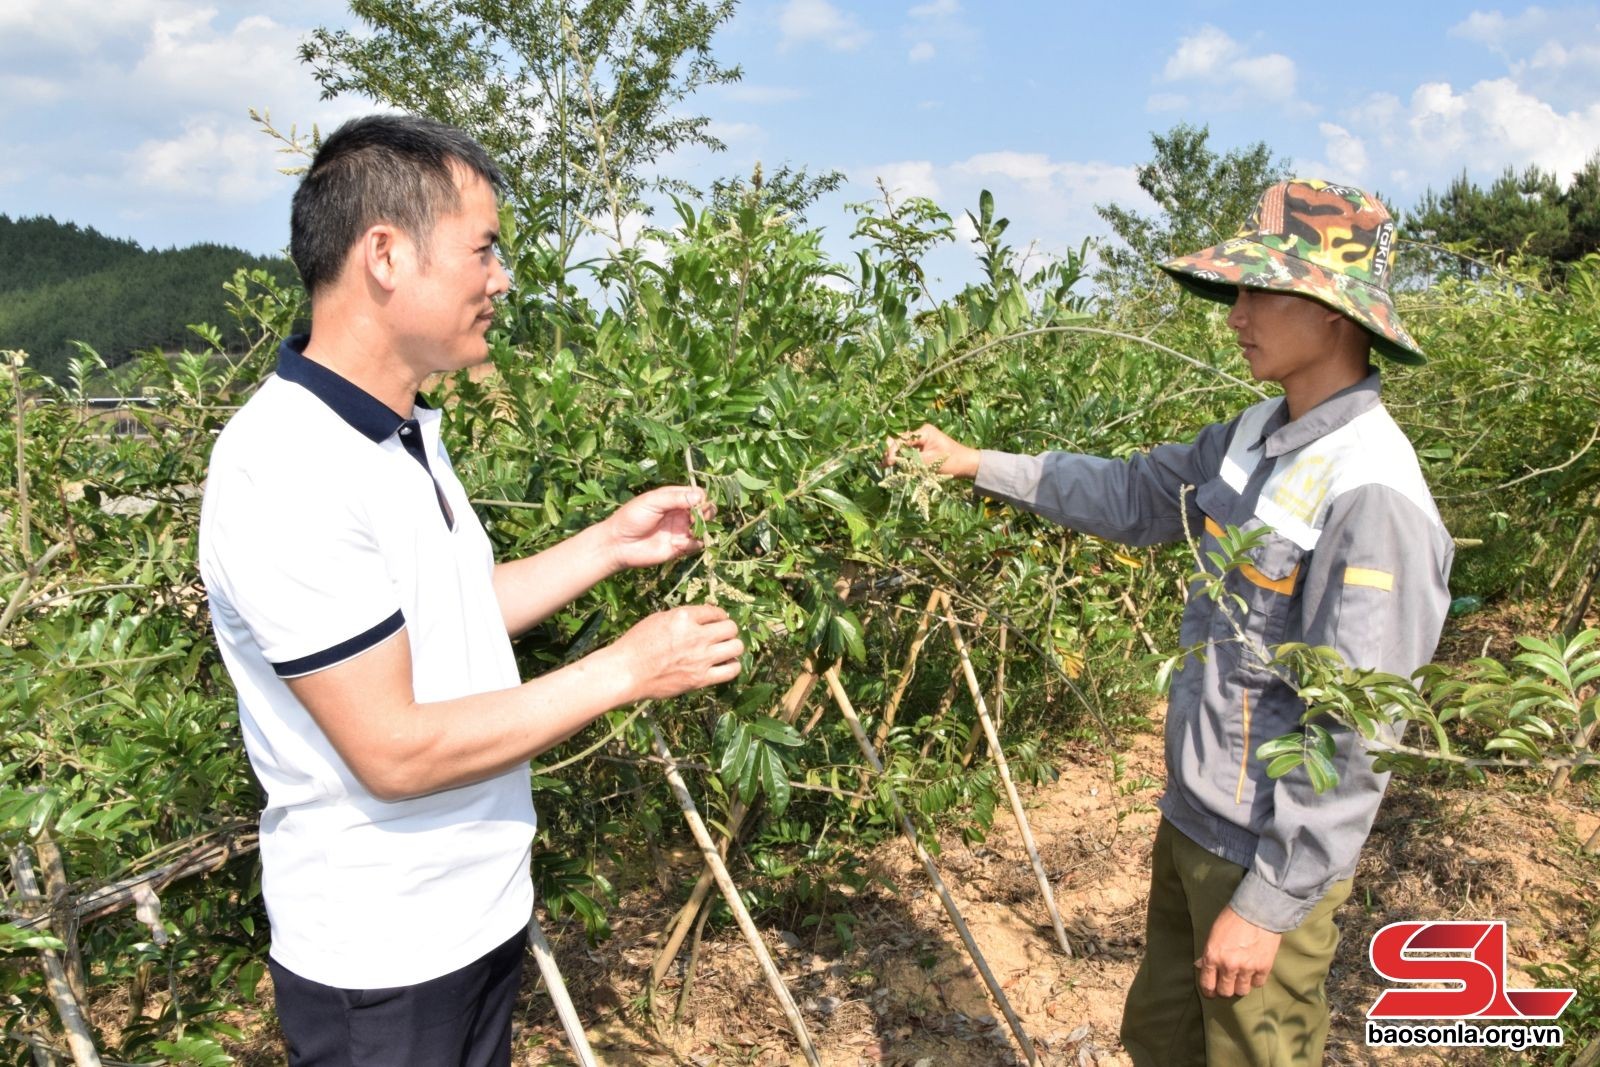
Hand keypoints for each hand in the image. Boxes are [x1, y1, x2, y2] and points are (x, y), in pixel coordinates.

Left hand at [603, 486, 715, 570]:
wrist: (619, 544)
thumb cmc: (631, 518)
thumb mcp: (652, 502)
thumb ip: (675, 498)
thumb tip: (700, 497)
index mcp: (674, 498)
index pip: (698, 494)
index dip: (702, 498)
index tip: (697, 504)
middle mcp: (680, 513)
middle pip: (706, 510)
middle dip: (707, 512)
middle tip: (695, 517)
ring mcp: (681, 530)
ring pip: (705, 527)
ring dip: (703, 528)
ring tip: (691, 529)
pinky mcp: (680, 547)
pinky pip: (697, 545)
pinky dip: (694, 543)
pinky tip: (680, 543)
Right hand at [609, 604, 743, 701]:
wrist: (627, 672)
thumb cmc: (637, 643)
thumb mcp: (658, 619)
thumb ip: (682, 617)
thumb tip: (700, 617)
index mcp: (684, 617)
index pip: (715, 611)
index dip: (719, 616)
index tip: (718, 620)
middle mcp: (697, 636)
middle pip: (731, 628)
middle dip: (729, 630)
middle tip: (723, 635)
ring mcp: (701, 658)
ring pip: (736, 647)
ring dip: (733, 647)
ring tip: (727, 650)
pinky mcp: (701, 679)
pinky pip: (731, 671)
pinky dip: (733, 666)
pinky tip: (726, 665)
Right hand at [883, 423, 979, 479]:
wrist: (968, 465)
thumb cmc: (952, 461)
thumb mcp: (931, 461)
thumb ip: (911, 460)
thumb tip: (892, 460)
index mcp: (924, 432)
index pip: (903, 439)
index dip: (893, 450)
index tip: (888, 462)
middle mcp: (922, 434)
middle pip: (901, 442)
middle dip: (892, 453)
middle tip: (883, 465)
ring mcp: (923, 441)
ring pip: (904, 448)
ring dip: (896, 457)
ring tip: (886, 467)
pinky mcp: (924, 449)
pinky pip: (910, 453)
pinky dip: (904, 460)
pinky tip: (896, 466)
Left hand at [1196, 906, 1282, 997]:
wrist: (1258, 910)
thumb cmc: (1233, 918)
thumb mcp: (1214, 934)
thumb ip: (1208, 953)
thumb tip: (1200, 965)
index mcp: (1213, 956)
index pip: (1207, 984)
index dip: (1209, 991)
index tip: (1211, 993)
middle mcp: (1229, 965)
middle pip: (1225, 992)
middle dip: (1225, 989)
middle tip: (1228, 984)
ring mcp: (1247, 968)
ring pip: (1242, 991)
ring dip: (1241, 986)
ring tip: (1241, 977)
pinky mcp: (1264, 967)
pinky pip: (1258, 984)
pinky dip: (1255, 980)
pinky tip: (1254, 971)